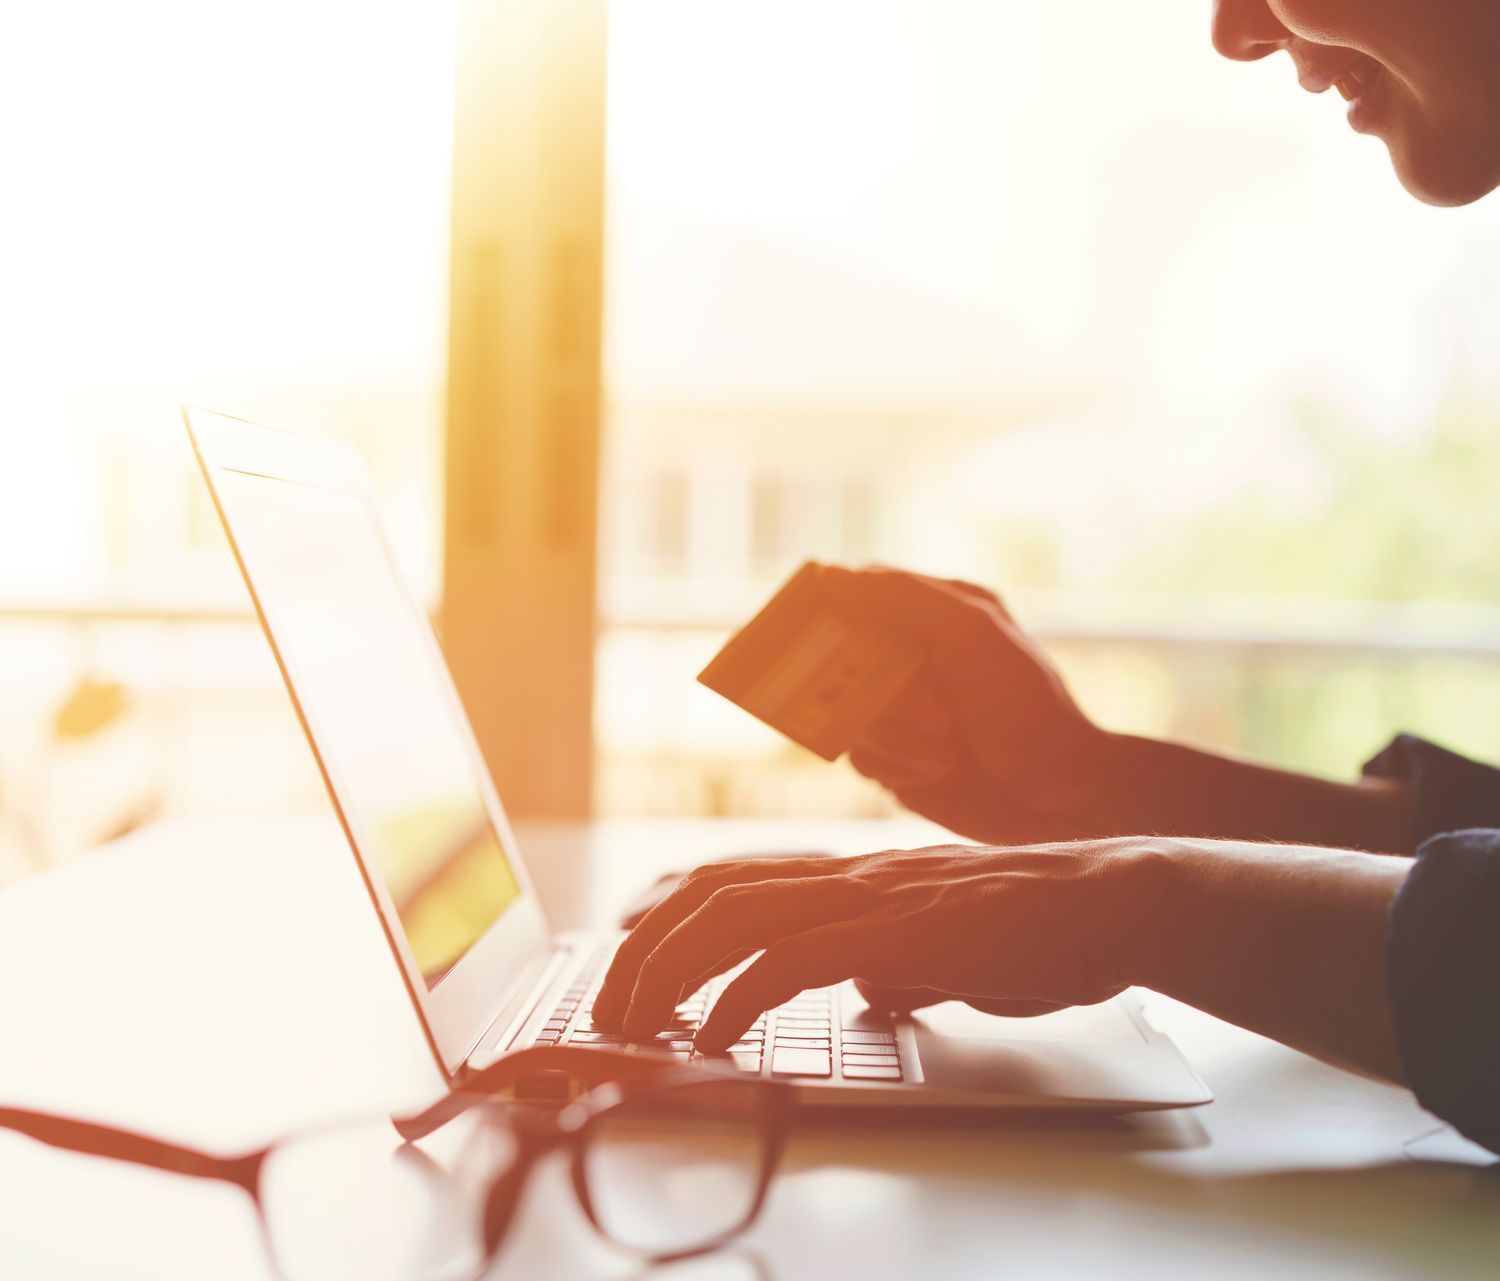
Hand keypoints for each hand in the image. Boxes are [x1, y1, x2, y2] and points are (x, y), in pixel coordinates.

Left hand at [591, 842, 1141, 1052]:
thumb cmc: (1038, 928)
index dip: (667, 906)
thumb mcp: (946, 947)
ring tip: (640, 1026)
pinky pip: (790, 959)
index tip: (627, 945)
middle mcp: (847, 876)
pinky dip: (737, 999)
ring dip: (670, 973)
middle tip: (613, 1007)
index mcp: (853, 878)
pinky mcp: (894, 930)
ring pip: (732, 916)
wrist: (1108, 901)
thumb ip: (898, 962)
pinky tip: (717, 1040)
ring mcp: (868, 896)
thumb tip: (869, 993)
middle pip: (710, 893)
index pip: (732, 876)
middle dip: (645, 950)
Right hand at [822, 565, 1110, 844]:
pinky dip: (895, 764)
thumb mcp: (970, 634)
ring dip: (894, 736)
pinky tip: (936, 770)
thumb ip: (902, 599)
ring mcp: (902, 709)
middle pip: (843, 660)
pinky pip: (861, 756)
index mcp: (935, 614)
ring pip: (848, 713)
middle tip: (938, 715)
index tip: (827, 635)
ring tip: (947, 748)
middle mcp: (913, 657)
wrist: (1057, 798)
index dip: (836, 614)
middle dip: (884, 694)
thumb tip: (832, 578)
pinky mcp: (897, 757)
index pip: (860, 594)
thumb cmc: (1026, 706)